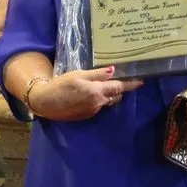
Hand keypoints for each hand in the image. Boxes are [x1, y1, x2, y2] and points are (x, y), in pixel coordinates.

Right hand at [26, 66, 141, 121]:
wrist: (45, 103)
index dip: (131, 84)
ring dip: (110, 94)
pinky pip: (99, 106)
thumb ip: (97, 74)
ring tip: (106, 85)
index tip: (142, 81)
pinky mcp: (86, 116)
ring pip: (108, 101)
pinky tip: (92, 94)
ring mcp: (92, 111)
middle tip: (120, 79)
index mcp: (97, 91)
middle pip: (115, 95)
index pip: (119, 87)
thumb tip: (113, 71)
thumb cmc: (61, 85)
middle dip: (119, 88)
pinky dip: (100, 100)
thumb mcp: (79, 75)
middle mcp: (98, 103)